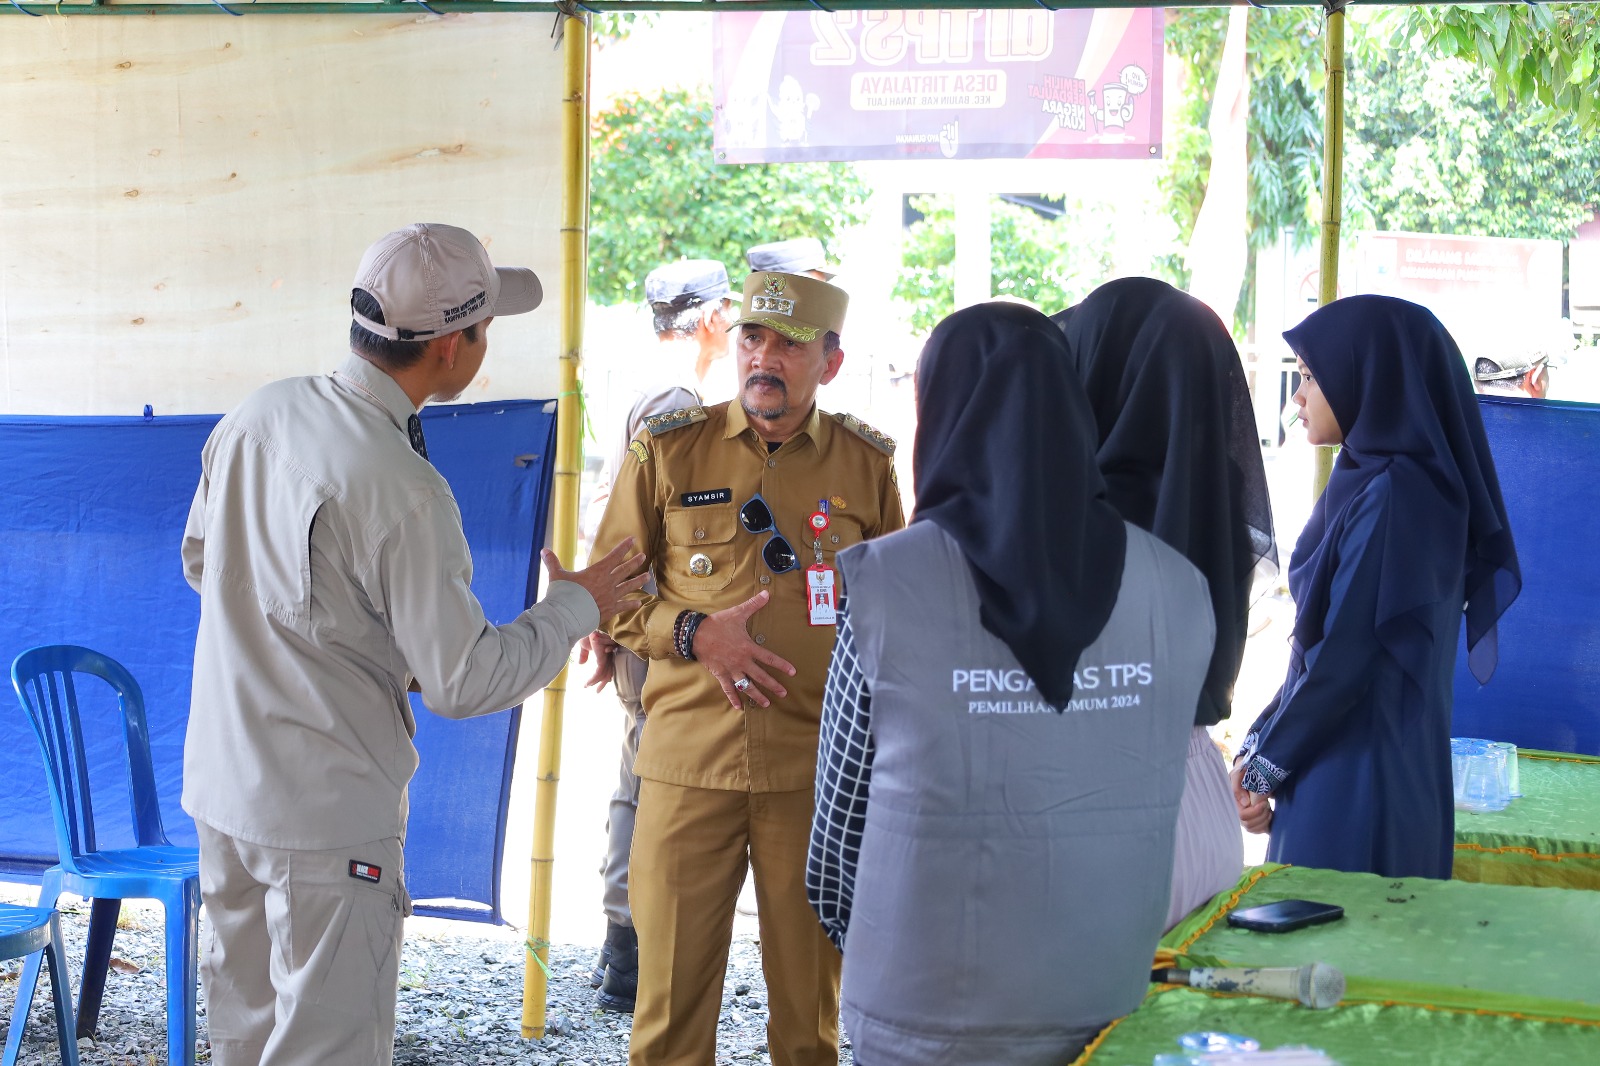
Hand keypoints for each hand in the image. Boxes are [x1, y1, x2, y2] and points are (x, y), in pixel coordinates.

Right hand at [544, 538, 647, 621]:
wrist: (567, 615)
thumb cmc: (562, 595)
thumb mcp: (557, 576)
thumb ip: (553, 563)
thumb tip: (543, 550)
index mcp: (597, 571)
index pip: (614, 556)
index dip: (624, 547)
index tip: (632, 540)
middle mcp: (607, 582)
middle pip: (624, 570)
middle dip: (634, 562)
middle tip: (643, 556)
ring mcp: (611, 596)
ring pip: (628, 586)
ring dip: (638, 581)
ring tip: (647, 577)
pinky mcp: (610, 610)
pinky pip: (624, 606)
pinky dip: (631, 604)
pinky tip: (639, 603)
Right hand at [577, 631, 618, 691]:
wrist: (586, 625)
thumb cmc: (586, 632)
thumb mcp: (584, 645)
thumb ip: (584, 654)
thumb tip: (582, 663)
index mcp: (604, 653)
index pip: (606, 667)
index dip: (601, 675)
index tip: (594, 682)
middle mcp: (607, 655)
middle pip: (608, 672)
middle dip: (603, 682)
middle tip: (597, 691)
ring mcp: (606, 656)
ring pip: (604, 674)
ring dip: (595, 682)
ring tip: (588, 686)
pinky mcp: (602, 657)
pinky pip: (599, 672)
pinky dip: (593, 679)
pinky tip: (588, 683)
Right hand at [690, 590, 796, 708]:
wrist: (696, 634)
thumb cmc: (718, 624)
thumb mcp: (737, 613)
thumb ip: (753, 605)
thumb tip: (766, 593)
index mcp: (748, 648)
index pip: (769, 659)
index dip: (782, 665)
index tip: (792, 672)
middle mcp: (742, 662)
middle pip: (761, 677)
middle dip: (773, 686)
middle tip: (783, 694)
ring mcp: (731, 670)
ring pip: (746, 686)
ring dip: (757, 696)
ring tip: (766, 704)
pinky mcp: (721, 674)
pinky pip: (728, 689)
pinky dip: (733, 698)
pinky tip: (739, 707)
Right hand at [1229, 763, 1273, 834]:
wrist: (1253, 772)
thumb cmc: (1245, 772)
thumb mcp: (1239, 774)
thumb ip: (1237, 787)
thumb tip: (1244, 803)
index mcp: (1233, 802)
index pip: (1242, 815)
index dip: (1254, 812)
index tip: (1264, 802)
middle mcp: (1238, 812)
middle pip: (1249, 825)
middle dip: (1262, 816)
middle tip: (1267, 804)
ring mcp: (1247, 817)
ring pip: (1254, 829)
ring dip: (1265, 820)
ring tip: (1269, 809)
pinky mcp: (1256, 820)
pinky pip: (1259, 830)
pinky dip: (1266, 826)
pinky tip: (1269, 815)